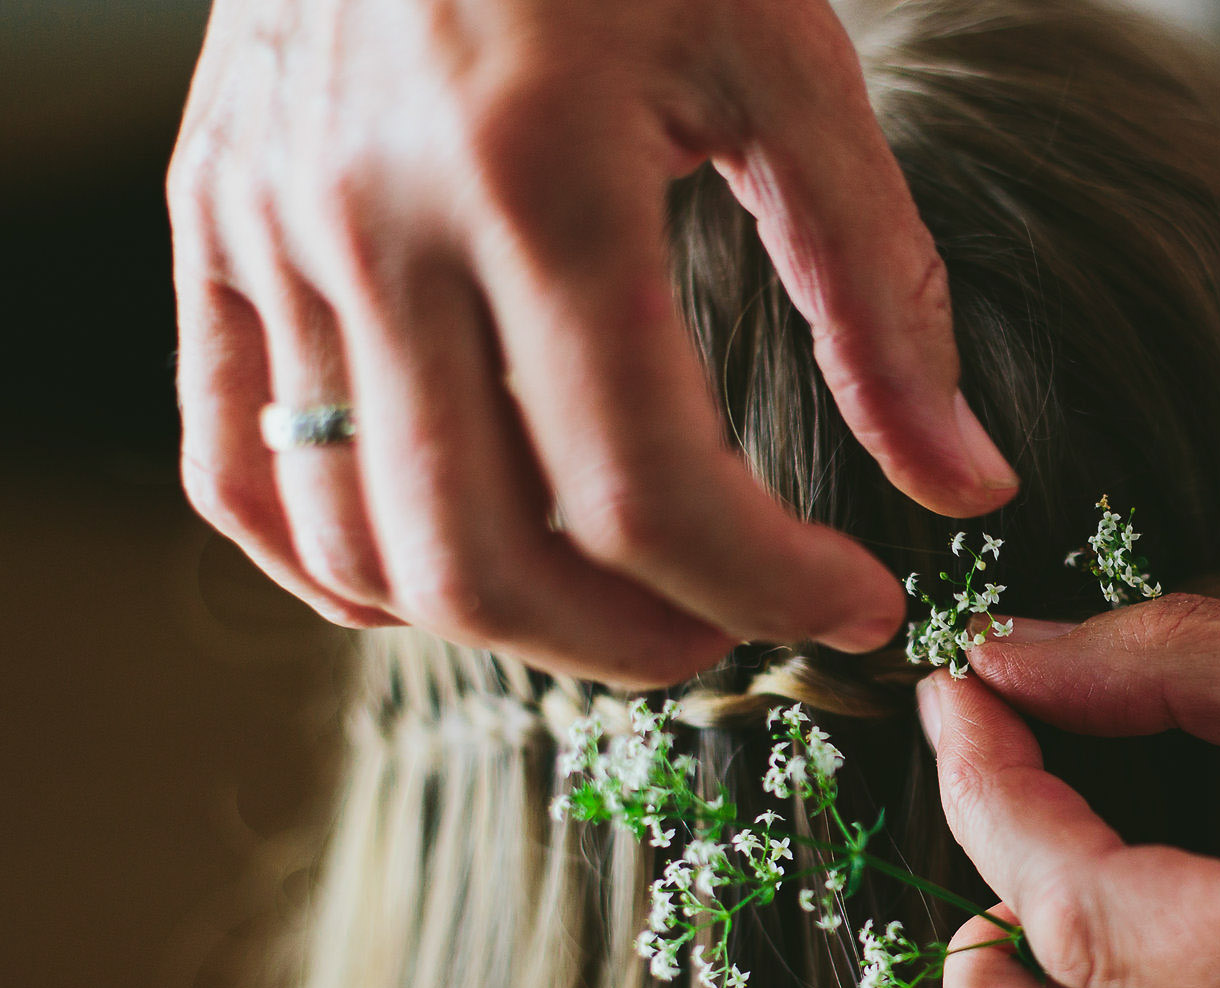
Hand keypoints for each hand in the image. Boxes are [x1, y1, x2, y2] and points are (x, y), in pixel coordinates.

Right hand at [170, 0, 1016, 684]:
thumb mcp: (789, 69)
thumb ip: (881, 292)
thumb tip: (964, 487)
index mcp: (538, 182)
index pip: (646, 493)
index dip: (772, 589)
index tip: (857, 604)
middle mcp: (375, 227)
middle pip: (483, 559)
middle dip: (640, 642)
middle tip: (736, 629)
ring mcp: (268, 236)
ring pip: (360, 547)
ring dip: (509, 626)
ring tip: (623, 601)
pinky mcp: (212, 232)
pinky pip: (238, 473)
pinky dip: (339, 568)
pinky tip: (450, 569)